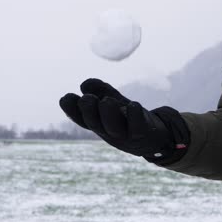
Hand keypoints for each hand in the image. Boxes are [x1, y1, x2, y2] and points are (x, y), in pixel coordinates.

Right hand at [59, 78, 189, 164]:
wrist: (155, 137)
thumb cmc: (128, 118)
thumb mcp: (113, 100)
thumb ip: (100, 90)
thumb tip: (85, 84)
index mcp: (99, 123)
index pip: (81, 118)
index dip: (72, 110)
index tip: (66, 98)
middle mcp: (109, 131)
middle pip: (95, 123)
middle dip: (89, 110)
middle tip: (87, 99)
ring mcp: (126, 134)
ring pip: (113, 127)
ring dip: (108, 114)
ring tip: (106, 101)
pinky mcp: (143, 133)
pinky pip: (138, 126)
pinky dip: (135, 116)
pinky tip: (133, 105)